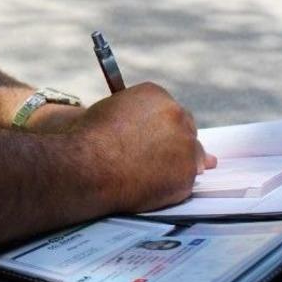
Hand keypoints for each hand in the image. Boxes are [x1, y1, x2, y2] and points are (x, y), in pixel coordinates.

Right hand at [69, 83, 215, 212]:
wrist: (88, 165)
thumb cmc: (91, 139)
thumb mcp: (111, 112)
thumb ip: (137, 117)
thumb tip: (154, 127)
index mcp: (156, 94)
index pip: (170, 110)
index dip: (160, 128)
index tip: (150, 140)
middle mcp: (176, 114)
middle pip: (186, 129)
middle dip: (174, 143)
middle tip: (152, 158)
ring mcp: (186, 143)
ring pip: (193, 156)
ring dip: (177, 165)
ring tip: (147, 174)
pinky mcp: (188, 172)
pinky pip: (186, 180)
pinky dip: (172, 186)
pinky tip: (150, 186)